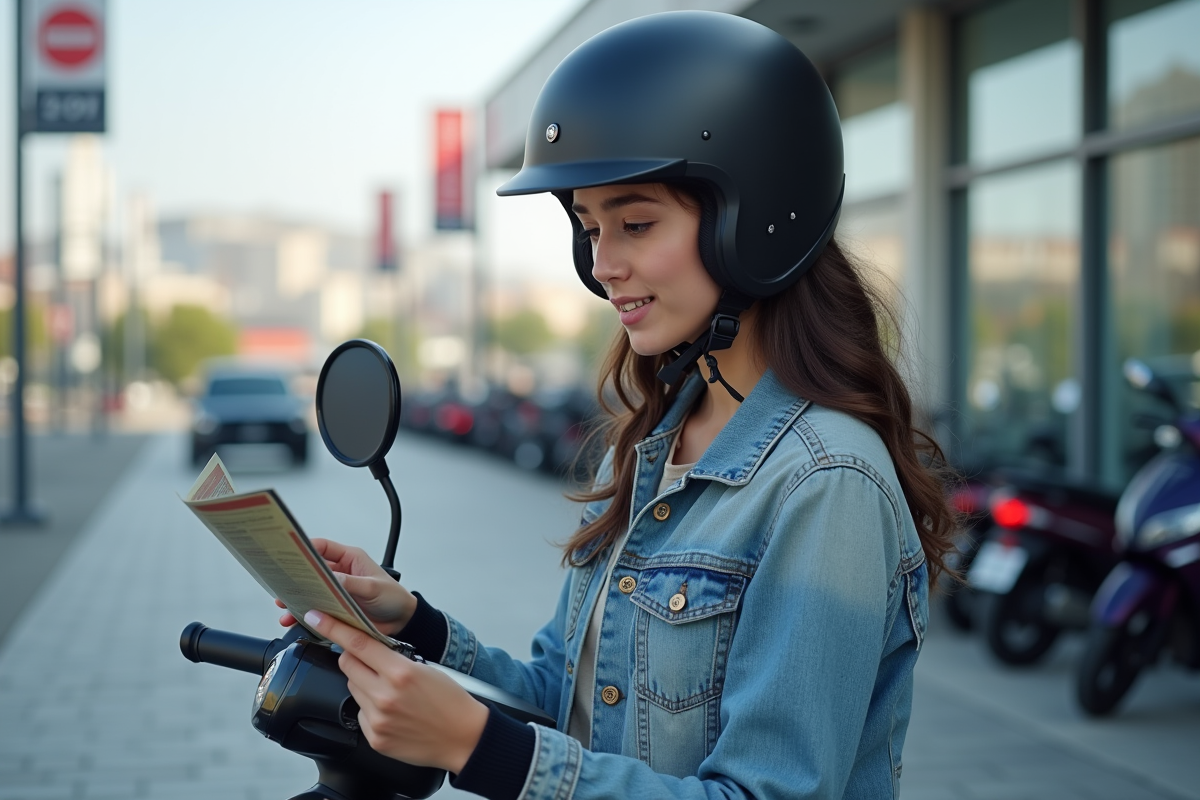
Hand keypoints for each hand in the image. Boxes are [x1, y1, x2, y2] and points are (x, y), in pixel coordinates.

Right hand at [276, 538, 416, 634]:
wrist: (401, 622)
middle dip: (295, 576)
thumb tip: (331, 578)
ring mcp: (336, 591)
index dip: (306, 547)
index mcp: (350, 559)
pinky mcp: (335, 609)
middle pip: (311, 570)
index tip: (290, 552)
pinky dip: (303, 615)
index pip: (323, 547)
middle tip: (281, 583)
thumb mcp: (373, 587)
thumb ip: (352, 583)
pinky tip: (294, 620)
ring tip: (284, 605)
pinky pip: (315, 609)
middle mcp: (341, 573)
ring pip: (310, 591)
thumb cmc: (393, 598)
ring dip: (296, 598)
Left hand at [303, 608, 488, 772]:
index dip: (333, 627)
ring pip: (353, 688)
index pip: (357, 643)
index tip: (316, 616)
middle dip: (354, 658)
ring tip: (391, 693)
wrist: (464, 737)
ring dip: (364, 684)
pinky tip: (392, 712)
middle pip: (348, 665)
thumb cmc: (450, 700)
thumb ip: (393, 659)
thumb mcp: (426, 668)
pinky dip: (370, 708)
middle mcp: (385, 696)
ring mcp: (378, 719)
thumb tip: (366, 651)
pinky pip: (360, 713)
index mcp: (400, 672)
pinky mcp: (375, 738)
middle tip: (372, 662)